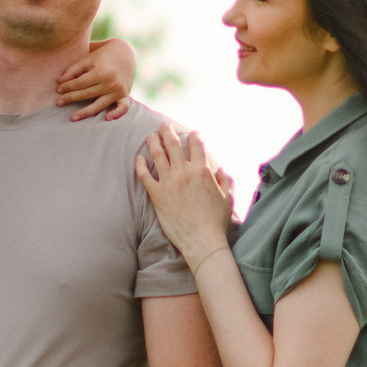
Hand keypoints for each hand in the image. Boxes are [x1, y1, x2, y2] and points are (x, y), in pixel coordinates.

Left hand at [55, 33, 136, 122]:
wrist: (124, 53)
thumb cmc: (102, 56)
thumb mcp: (88, 59)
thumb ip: (73, 70)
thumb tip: (59, 82)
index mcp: (102, 72)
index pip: (80, 83)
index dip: (68, 87)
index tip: (58, 89)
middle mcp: (111, 82)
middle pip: (87, 94)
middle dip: (71, 98)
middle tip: (58, 102)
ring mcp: (119, 91)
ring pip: (100, 105)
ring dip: (85, 112)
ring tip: (72, 118)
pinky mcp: (125, 95)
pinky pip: (123, 108)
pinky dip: (117, 114)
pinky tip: (106, 118)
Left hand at [133, 120, 236, 262]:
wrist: (201, 241)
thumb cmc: (216, 221)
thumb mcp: (228, 197)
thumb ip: (225, 180)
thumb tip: (221, 171)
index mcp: (203, 170)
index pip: (196, 144)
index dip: (194, 136)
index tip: (191, 134)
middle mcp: (184, 172)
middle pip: (173, 144)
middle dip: (167, 131)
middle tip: (164, 126)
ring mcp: (168, 182)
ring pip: (157, 154)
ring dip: (153, 141)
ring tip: (150, 135)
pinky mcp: (156, 195)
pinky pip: (144, 175)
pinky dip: (140, 164)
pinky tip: (138, 158)